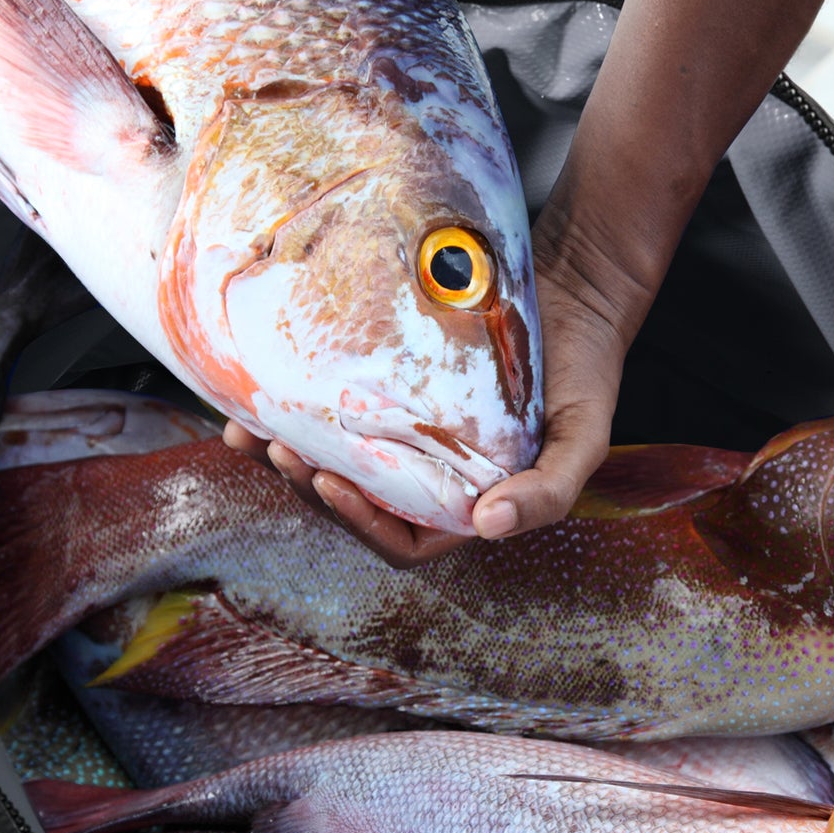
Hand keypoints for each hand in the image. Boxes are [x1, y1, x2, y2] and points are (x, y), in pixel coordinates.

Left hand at [222, 195, 640, 563]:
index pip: (400, 541)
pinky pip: (330, 420)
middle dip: (308, 487)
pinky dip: (290, 416)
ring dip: (283, 459)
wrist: (576, 291)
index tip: (329, 481)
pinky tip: (253, 402)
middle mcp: (426, 481)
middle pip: (352, 507)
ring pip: (330, 466)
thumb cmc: (586, 370)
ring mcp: (401, 441)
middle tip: (277, 449)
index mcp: (466, 507)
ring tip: (247, 434)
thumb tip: (490, 527)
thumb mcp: (585, 435)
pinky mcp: (382, 398)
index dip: (360, 523)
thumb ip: (549, 491)